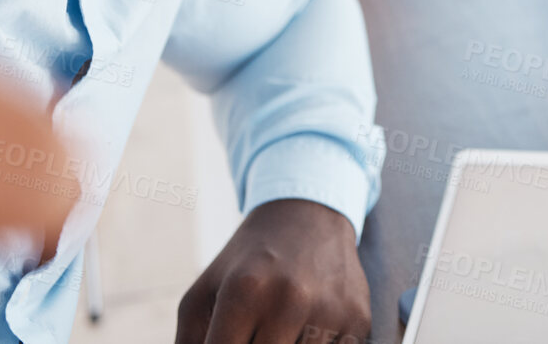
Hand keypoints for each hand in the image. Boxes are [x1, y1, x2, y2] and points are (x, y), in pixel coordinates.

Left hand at [175, 198, 370, 343]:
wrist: (308, 215)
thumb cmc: (246, 263)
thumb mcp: (204, 294)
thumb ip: (189, 343)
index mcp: (244, 291)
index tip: (228, 342)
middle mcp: (290, 298)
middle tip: (255, 333)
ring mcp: (329, 310)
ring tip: (279, 328)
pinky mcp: (357, 318)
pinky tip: (307, 327)